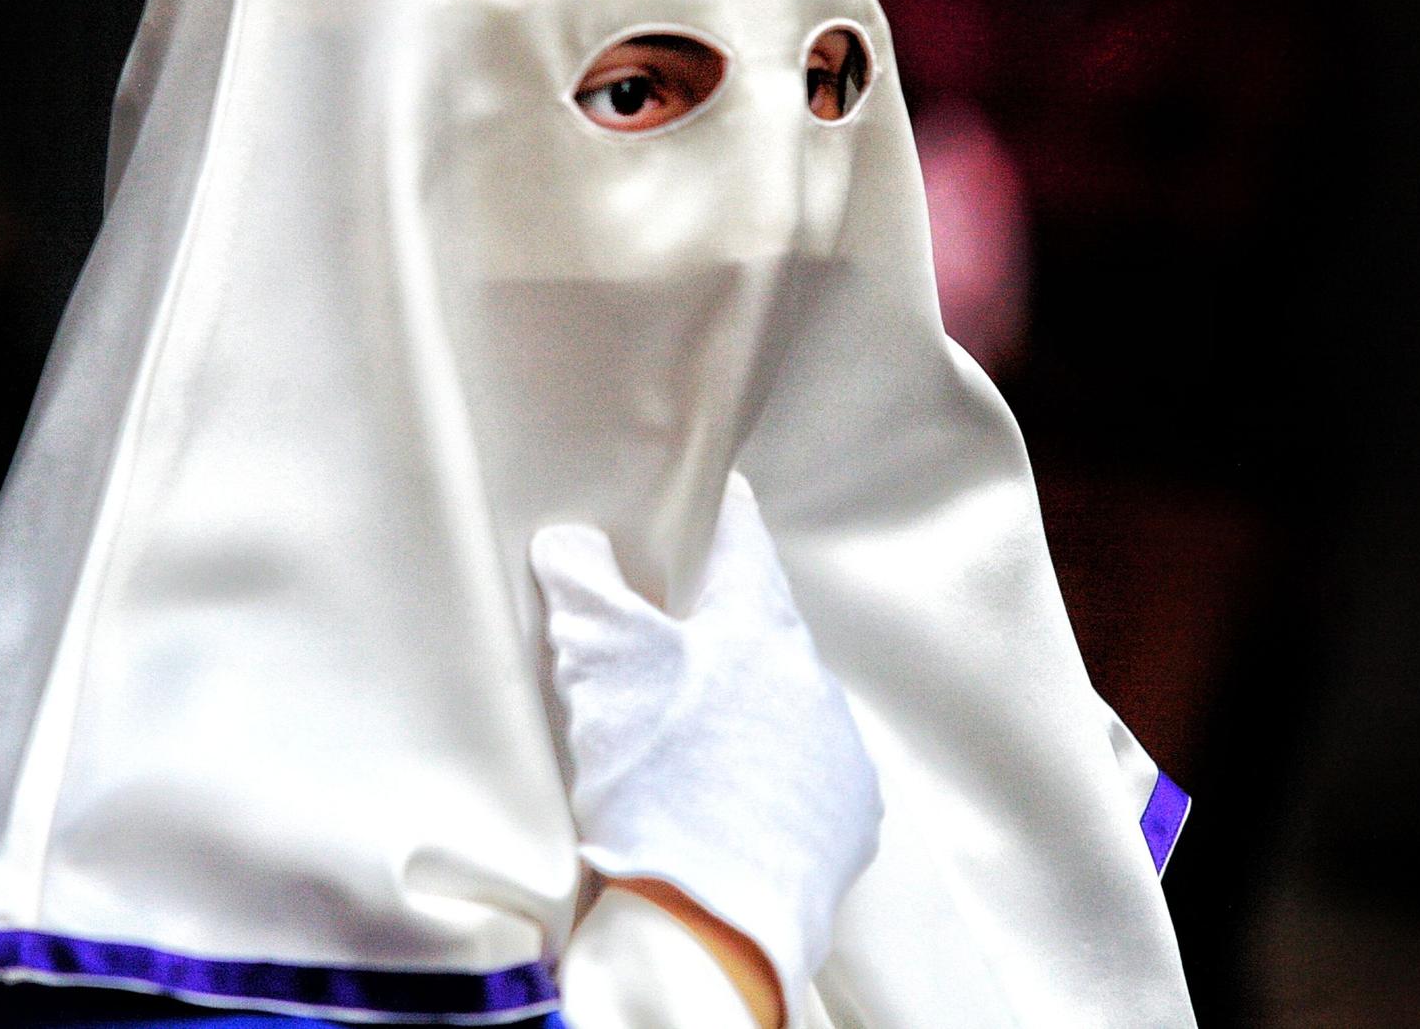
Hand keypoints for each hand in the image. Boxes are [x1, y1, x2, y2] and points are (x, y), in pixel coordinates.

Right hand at [532, 472, 882, 1026]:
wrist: (713, 919)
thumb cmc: (660, 778)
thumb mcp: (604, 663)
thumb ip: (585, 588)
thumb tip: (572, 542)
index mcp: (761, 625)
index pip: (743, 544)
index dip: (719, 519)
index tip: (714, 500)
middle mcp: (813, 680)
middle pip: (761, 634)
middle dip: (720, 635)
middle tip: (669, 645)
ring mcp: (838, 754)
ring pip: (784, 710)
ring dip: (744, 715)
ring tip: (689, 747)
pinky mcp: (847, 822)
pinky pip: (805, 781)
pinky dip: (768, 783)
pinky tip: (726, 805)